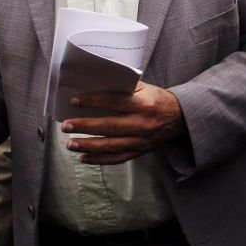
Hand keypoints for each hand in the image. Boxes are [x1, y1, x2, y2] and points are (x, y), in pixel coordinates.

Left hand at [62, 82, 185, 164]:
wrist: (180, 118)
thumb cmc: (158, 99)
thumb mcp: (145, 88)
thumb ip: (124, 87)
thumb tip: (96, 86)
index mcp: (143, 104)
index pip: (114, 101)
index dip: (93, 101)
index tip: (74, 101)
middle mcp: (141, 123)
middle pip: (109, 126)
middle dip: (85, 126)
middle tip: (66, 126)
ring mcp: (140, 140)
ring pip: (111, 145)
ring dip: (88, 146)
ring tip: (70, 144)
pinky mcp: (139, 151)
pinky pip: (117, 158)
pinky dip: (99, 160)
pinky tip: (83, 158)